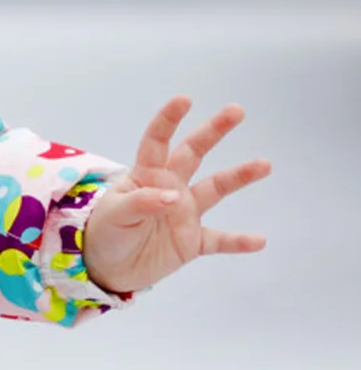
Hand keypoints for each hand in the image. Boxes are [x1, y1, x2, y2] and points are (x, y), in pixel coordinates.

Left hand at [81, 96, 270, 295]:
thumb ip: (141, 203)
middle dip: (213, 131)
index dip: (169, 120)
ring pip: (216, 189)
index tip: (185, 100)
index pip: (157, 142)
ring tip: (264, 164)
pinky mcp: (192, 242)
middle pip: (194, 153)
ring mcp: (184, 213)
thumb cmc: (104, 233)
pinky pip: (220, 240)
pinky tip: (259, 240)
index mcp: (146, 176)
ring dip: (239, 177)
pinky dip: (238, 241)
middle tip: (236, 110)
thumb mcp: (115, 215)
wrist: (106, 269)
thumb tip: (173, 197)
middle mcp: (170, 187)